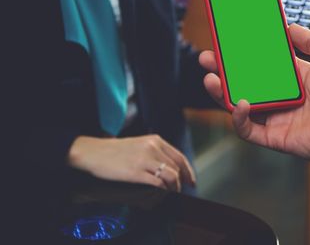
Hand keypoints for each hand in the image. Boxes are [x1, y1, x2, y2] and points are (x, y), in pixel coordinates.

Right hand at [68, 135, 195, 191]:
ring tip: (169, 195)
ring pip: (171, 177)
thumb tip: (169, 167)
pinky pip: (158, 184)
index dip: (188, 172)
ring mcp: (145, 159)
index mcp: (155, 140)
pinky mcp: (136, 171)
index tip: (191, 182)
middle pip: (177, 168)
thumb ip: (154, 152)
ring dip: (173, 189)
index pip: (179, 157)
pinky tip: (159, 195)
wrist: (92, 153)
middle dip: (181, 183)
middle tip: (178, 192)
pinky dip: (162, 191)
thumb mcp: (138, 144)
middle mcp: (153, 147)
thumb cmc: (114, 151)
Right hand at [199, 24, 309, 169]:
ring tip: (211, 78)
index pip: (260, 64)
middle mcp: (282, 97)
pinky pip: (248, 130)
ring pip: (240, 105)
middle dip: (223, 72)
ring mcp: (276, 117)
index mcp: (293, 78)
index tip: (228, 41)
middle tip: (209, 58)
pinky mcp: (275, 136)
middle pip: (244, 84)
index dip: (242, 54)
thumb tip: (291, 27)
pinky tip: (241, 102)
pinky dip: (239, 118)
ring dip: (222, 92)